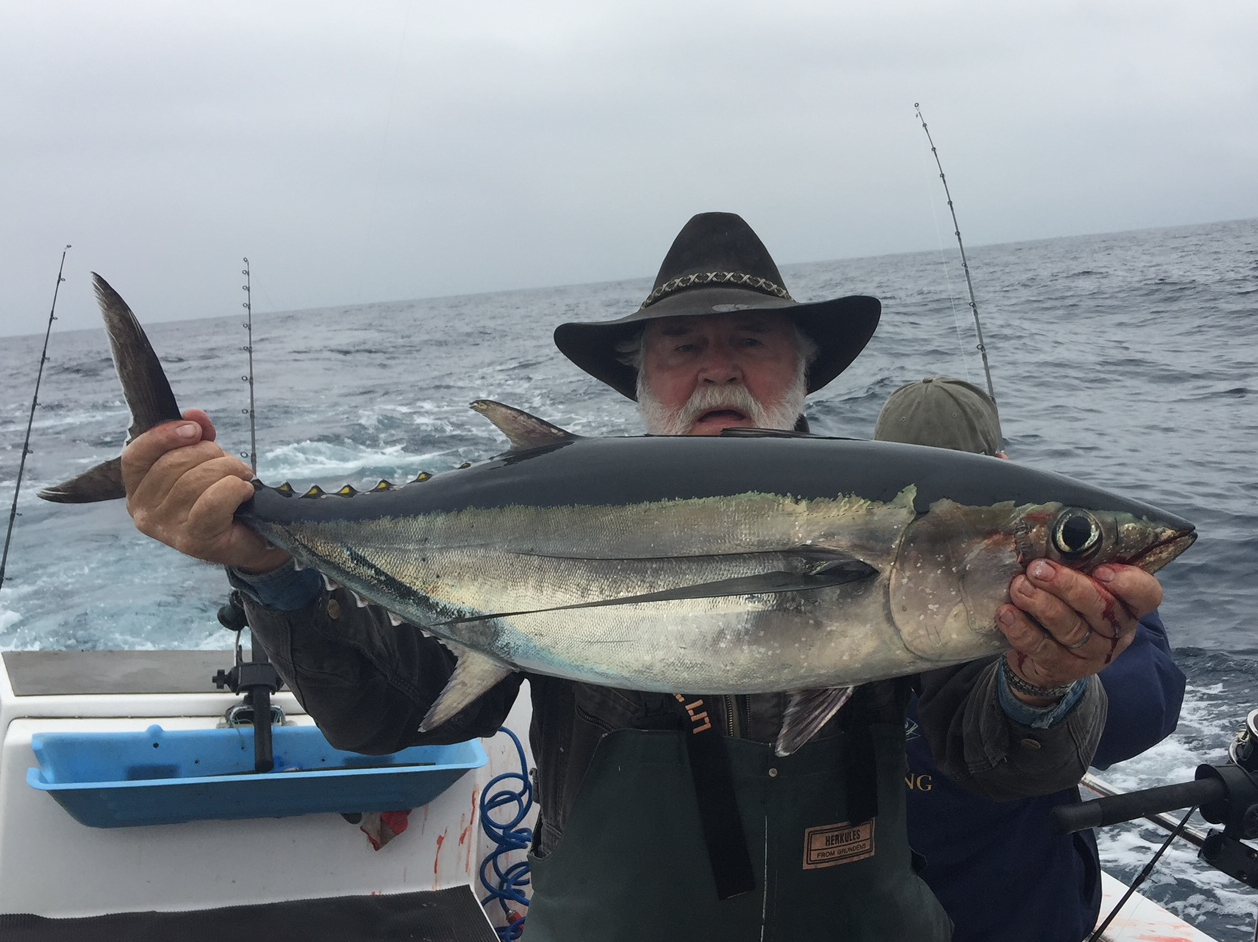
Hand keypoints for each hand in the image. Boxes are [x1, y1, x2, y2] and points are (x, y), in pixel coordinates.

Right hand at [121, 409, 290, 572]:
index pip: (135, 455)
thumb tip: (193, 414)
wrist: (249, 540)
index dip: (164, 436)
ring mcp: (165, 529)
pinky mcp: (192, 541)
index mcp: (137, 489)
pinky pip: (213, 501)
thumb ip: (197, 437)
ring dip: (229, 471)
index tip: (195, 429)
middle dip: (211, 454)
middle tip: (234, 464)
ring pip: (195, 480)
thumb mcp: (205, 462)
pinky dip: (234, 489)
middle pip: (172, 464)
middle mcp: (143, 511)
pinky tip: (244, 492)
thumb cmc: (221, 499)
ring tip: (242, 478)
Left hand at [996, 561, 1162, 705]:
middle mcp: (1116, 632)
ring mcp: (1092, 654)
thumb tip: (1047, 535)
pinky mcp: (1063, 668)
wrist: (1045, 658)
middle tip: (1038, 569)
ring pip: (1071, 628)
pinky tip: (1007, 614)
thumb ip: (1076, 567)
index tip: (1101, 569)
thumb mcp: (1079, 586)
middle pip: (1101, 608)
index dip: (1129, 583)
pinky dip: (1023, 630)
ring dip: (1041, 604)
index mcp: (1128, 606)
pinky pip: (1043, 649)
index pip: (1147, 595)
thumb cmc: (1067, 607)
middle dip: (1068, 586)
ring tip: (1018, 587)